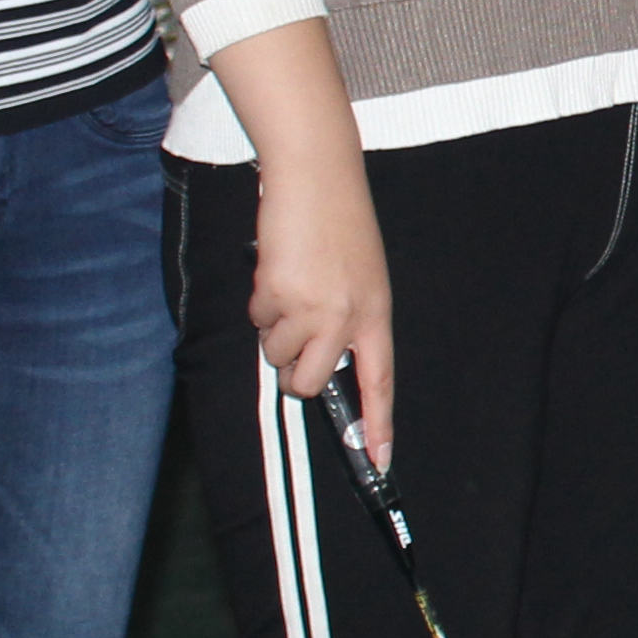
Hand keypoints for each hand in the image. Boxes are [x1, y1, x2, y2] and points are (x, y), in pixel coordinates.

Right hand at [252, 162, 396, 465]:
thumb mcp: (361, 277)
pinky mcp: (277, 293)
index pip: (380, 380)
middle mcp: (347, 317)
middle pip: (309, 383)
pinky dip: (259, 300)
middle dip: (291, 374)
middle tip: (289, 343)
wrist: (317, 178)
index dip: (379, 423)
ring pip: (275, 352)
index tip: (381, 459)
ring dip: (273, 327)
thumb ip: (348, 319)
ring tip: (289, 285)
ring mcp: (312, 308)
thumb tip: (318, 359)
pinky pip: (257, 318)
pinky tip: (277, 268)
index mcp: (376, 314)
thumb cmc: (339, 225)